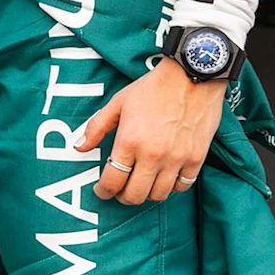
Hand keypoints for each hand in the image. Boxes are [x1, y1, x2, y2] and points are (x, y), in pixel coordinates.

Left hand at [73, 56, 225, 205]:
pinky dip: (172, 187)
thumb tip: (78, 147)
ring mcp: (176, 159)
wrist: (191, 76)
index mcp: (129, 141)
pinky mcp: (196, 158)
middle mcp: (152, 155)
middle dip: (123, 197)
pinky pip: (183, 186)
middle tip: (120, 191)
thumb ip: (96, 127)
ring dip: (147, 194)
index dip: (103, 191)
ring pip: (159, 195)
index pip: (112, 181)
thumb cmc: (153, 88)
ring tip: (141, 184)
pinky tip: (164, 178)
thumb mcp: (118, 103)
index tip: (102, 191)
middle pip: (134, 195)